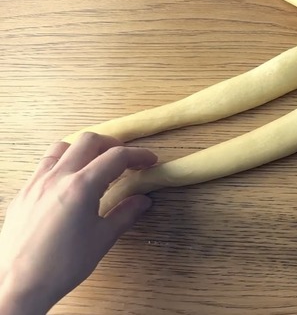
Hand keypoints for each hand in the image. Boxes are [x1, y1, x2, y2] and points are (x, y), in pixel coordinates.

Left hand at [0, 133, 156, 314]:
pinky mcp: (23, 192)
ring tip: (96, 164)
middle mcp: (57, 177)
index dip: (138, 155)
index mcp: (81, 187)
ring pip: (63, 146)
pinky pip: (44, 164)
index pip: (116, 157)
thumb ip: (125, 214)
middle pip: (89, 141)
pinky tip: (70, 180)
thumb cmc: (61, 266)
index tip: (149, 161)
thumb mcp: (102, 239)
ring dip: (84, 149)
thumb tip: (142, 201)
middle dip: (112, 145)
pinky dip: (63, 161)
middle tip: (126, 159)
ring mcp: (36, 182)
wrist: (18, 284)